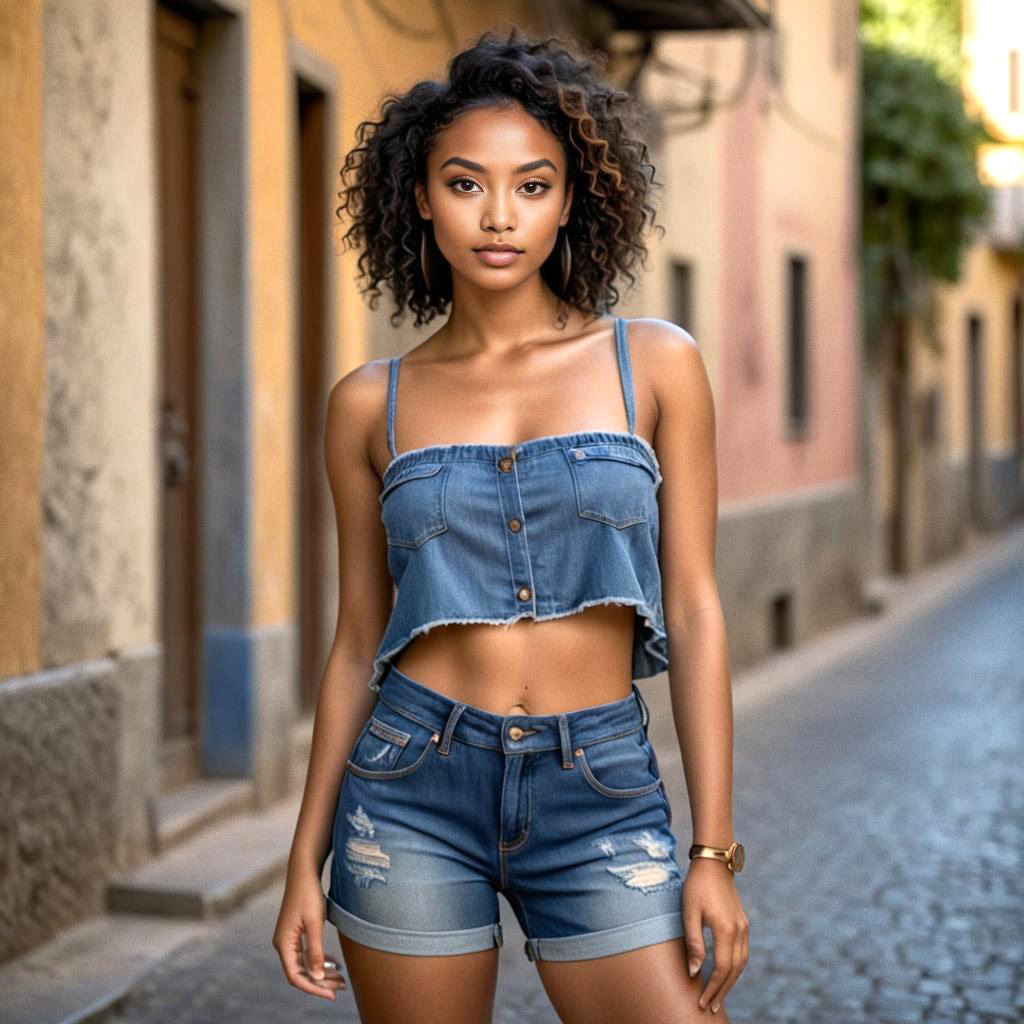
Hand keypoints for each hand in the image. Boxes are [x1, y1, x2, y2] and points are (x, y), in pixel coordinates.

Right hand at [271, 868, 346, 1001]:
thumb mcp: (315, 923)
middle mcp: (283, 944)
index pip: (296, 976)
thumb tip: (316, 977)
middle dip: (321, 982)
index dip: (313, 988)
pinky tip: (334, 964)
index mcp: (283, 944)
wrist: (304, 872)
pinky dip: (319, 961)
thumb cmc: (309, 895)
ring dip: (322, 973)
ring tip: (341, 979)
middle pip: (301, 973)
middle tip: (342, 987)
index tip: (332, 994)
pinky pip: (306, 954)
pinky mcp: (295, 933)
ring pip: (304, 965)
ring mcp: (288, 939)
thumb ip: (315, 951)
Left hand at [682, 857, 748, 1014]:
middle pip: (734, 970)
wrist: (714, 862)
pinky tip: (726, 974)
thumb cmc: (696, 885)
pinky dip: (736, 968)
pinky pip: (743, 952)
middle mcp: (739, 931)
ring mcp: (744, 927)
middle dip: (723, 990)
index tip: (702, 1001)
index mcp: (725, 929)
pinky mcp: (743, 923)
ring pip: (742, 963)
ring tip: (718, 995)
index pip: (722, 969)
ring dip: (731, 982)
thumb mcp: (689, 912)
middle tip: (711, 1007)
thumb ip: (694, 942)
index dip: (713, 987)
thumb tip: (695, 971)